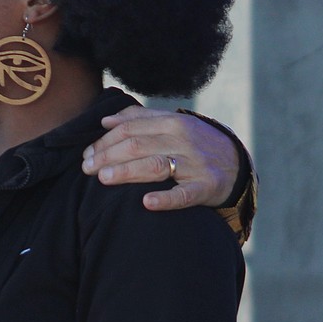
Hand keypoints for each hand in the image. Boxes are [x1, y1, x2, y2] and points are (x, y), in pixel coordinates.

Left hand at [81, 106, 239, 209]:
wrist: (236, 164)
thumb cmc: (194, 144)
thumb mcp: (173, 124)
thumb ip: (141, 119)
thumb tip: (106, 120)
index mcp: (172, 123)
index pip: (130, 129)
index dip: (104, 141)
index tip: (86, 155)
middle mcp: (183, 140)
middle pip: (137, 145)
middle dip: (107, 156)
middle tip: (86, 168)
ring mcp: (194, 164)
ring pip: (155, 165)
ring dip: (127, 171)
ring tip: (103, 178)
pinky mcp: (206, 187)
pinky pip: (184, 194)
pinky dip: (165, 199)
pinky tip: (146, 202)